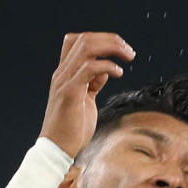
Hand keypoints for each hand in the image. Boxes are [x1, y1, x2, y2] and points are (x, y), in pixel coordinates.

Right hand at [39, 32, 135, 156]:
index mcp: (65, 73)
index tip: (119, 49)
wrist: (57, 149)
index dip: (100, 39)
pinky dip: (108, 66)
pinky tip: (119, 73)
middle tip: (129, 51)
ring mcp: (64, 81)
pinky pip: (90, 68)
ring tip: (128, 56)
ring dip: (112, 48)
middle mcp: (62, 73)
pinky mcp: (70, 92)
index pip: (77, 41)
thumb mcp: (85, 100)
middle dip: (111, 40)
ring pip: (87, 48)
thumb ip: (92, 83)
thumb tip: (105, 71)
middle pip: (84, 39)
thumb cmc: (72, 128)